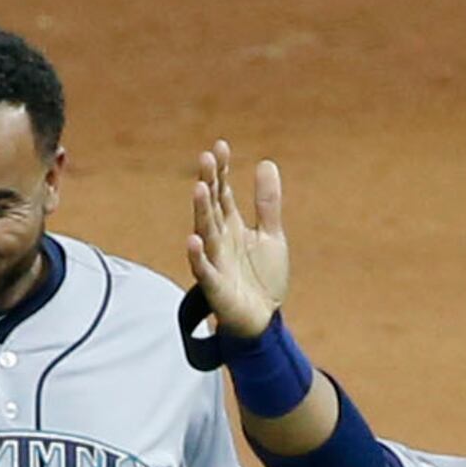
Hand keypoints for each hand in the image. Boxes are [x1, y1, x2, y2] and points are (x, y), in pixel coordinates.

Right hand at [186, 140, 290, 338]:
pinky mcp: (215, 287)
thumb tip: (266, 162)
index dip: (221, 170)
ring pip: (205, 232)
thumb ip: (267, 203)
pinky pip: (203, 270)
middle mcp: (219, 240)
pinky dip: (197, 257)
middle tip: (207, 158)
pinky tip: (193, 240)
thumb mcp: (271, 235)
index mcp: (232, 225)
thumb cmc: (262, 278)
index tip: (221, 145)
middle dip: (209, 183)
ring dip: (201, 211)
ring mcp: (215, 261)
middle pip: (212, 207)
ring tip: (200, 188)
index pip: (223, 192)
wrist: (263, 321)